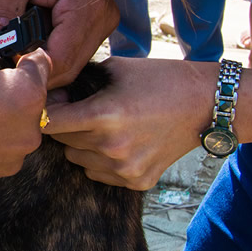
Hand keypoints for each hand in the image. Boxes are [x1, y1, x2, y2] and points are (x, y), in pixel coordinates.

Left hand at [0, 0, 119, 88]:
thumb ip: (5, 12)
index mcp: (85, 6)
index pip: (61, 60)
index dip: (32, 71)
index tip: (5, 70)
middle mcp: (102, 18)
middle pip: (70, 68)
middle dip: (37, 71)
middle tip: (6, 66)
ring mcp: (103, 21)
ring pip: (73, 63)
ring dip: (45, 64)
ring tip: (17, 55)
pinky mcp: (96, 21)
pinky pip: (75, 50)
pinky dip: (54, 53)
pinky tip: (32, 46)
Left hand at [42, 57, 218, 189]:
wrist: (206, 104)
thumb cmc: (160, 79)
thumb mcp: (116, 69)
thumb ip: (80, 80)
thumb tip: (50, 89)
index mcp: (103, 116)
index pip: (48, 123)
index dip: (44, 111)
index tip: (52, 104)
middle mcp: (111, 147)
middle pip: (62, 142)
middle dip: (66, 126)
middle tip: (83, 110)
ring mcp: (125, 168)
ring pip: (77, 160)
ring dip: (81, 145)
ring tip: (104, 126)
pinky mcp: (137, 181)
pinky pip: (98, 174)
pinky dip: (100, 160)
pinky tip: (120, 142)